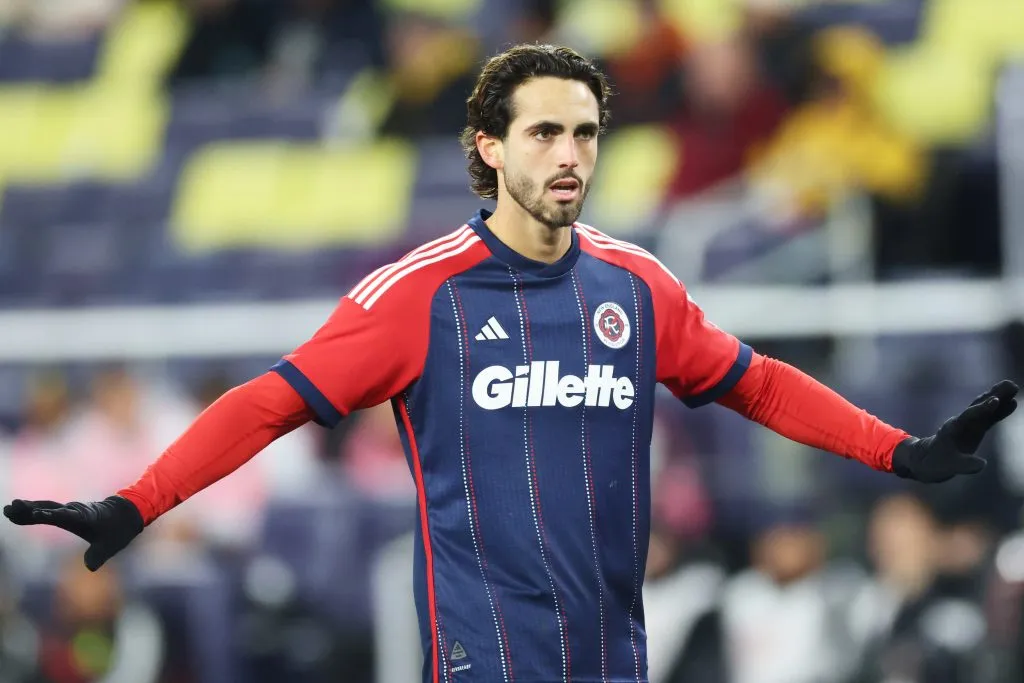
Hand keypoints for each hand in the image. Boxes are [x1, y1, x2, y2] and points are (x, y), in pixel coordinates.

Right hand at [3, 496, 143, 570]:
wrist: (126, 513)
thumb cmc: (118, 530)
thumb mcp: (111, 545)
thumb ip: (99, 555)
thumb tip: (90, 568)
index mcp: (85, 517)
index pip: (65, 516)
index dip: (51, 515)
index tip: (36, 513)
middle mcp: (75, 511)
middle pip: (50, 509)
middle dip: (31, 509)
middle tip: (11, 507)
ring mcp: (70, 511)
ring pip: (46, 508)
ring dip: (28, 508)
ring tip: (9, 509)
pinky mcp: (67, 513)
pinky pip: (48, 511)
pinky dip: (33, 511)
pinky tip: (19, 513)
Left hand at [893, 380, 1018, 482]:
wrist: (929, 459)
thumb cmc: (937, 462)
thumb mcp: (950, 466)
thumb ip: (965, 465)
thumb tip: (983, 464)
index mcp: (953, 428)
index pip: (969, 416)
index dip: (982, 409)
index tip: (995, 400)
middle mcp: (962, 422)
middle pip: (979, 406)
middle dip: (994, 395)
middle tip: (1010, 384)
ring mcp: (969, 424)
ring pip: (985, 408)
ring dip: (999, 398)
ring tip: (1013, 387)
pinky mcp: (976, 428)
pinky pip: (990, 417)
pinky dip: (1000, 410)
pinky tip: (1013, 403)